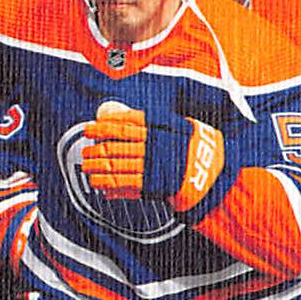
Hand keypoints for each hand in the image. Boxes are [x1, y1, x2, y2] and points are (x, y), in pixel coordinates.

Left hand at [81, 101, 223, 210]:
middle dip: (96, 149)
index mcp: (158, 128)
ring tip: (87, 167)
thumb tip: (121, 114)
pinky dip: (108, 184)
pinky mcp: (152, 185)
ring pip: (116, 165)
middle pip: (116, 146)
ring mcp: (151, 166)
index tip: (89, 128)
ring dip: (98, 166)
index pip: (123, 125)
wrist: (215, 171)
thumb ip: (152, 119)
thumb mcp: (178, 124)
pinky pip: (125, 184)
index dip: (102, 127)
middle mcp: (152, 146)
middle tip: (84, 150)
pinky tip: (97, 184)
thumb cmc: (195, 147)